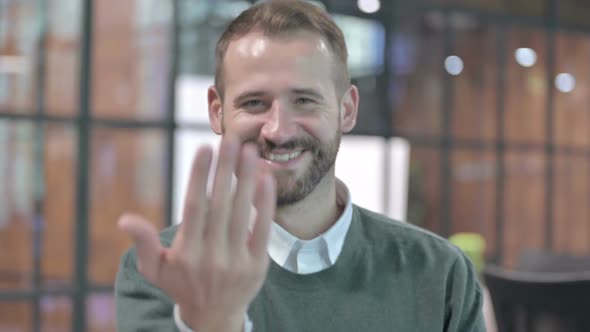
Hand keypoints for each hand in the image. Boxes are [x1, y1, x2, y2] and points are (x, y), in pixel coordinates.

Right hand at [119, 136, 275, 331]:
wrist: (214, 317)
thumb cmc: (181, 285)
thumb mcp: (155, 270)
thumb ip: (142, 244)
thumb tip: (124, 220)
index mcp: (186, 252)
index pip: (194, 207)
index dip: (198, 176)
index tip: (203, 148)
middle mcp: (212, 256)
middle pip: (220, 204)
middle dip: (225, 169)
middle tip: (231, 140)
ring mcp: (237, 261)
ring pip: (243, 213)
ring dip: (247, 179)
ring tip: (250, 152)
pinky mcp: (258, 265)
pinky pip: (263, 230)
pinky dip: (265, 205)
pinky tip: (266, 180)